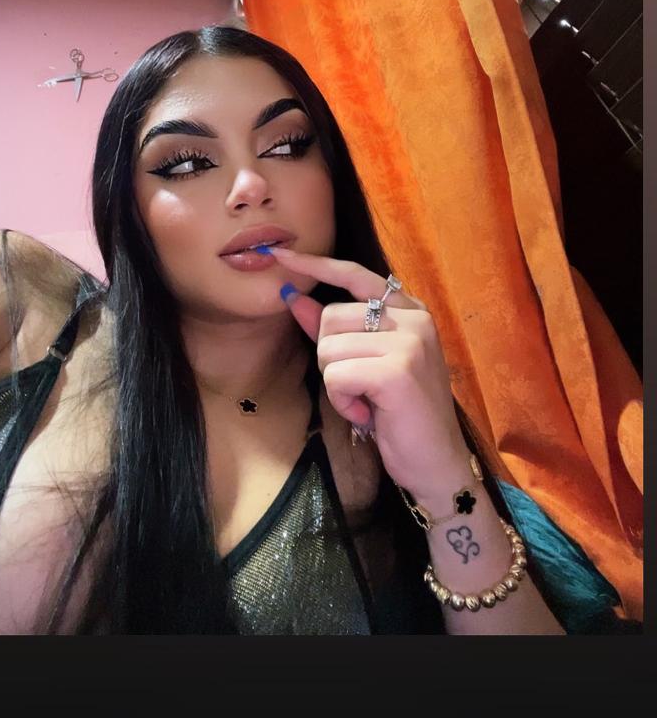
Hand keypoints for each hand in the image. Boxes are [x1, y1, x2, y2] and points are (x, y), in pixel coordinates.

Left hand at [270, 246, 471, 503]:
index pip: (355, 275)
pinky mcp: (397, 370)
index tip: (281, 253)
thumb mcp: (366, 365)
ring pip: (328, 347)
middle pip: (330, 317)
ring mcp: (409, 342)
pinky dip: (341, 400)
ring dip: (336, 383)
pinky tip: (366, 414)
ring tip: (365, 401)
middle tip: (359, 387)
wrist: (436, 464)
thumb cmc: (401, 414)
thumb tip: (292, 296)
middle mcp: (414, 318)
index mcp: (410, 310)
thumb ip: (333, 330)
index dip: (316, 264)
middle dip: (330, 358)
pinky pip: (336, 375)